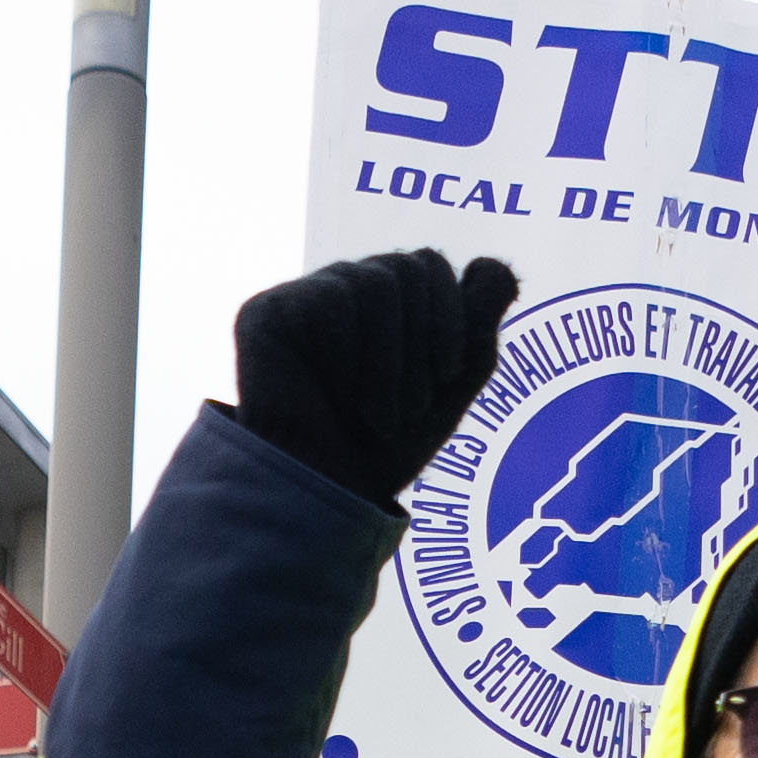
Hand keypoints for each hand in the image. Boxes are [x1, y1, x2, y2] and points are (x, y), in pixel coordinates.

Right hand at [231, 251, 514, 508]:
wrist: (329, 494)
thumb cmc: (388, 449)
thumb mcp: (451, 385)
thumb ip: (478, 322)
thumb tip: (492, 263)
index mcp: (383, 303)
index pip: (431, 267)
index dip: (450, 323)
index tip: (441, 383)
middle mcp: (342, 291)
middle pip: (410, 268)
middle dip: (422, 347)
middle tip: (404, 410)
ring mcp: (303, 299)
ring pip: (376, 282)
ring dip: (390, 363)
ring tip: (373, 416)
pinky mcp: (266, 313)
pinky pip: (331, 300)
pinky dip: (348, 357)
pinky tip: (332, 397)